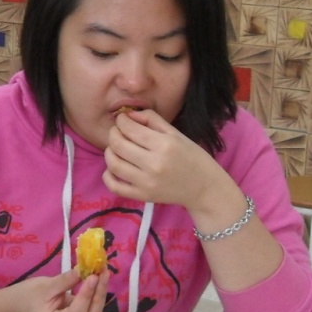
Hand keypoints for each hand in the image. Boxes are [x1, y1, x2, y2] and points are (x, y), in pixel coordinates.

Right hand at [10, 265, 110, 311]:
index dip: (87, 294)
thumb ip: (66, 281)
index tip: (94, 275)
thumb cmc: (28, 296)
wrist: (20, 307)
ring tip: (103, 273)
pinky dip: (95, 296)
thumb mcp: (45, 286)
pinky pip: (90, 311)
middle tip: (104, 271)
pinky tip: (99, 281)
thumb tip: (85, 270)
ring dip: (99, 293)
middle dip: (99, 293)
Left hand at [104, 108, 222, 209]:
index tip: (122, 120)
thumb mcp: (175, 133)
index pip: (130, 129)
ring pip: (113, 164)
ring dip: (109, 152)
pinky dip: (108, 175)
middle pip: (118, 145)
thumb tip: (128, 115)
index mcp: (164, 145)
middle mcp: (154, 164)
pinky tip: (114, 168)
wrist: (204, 187)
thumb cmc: (191, 157)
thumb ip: (151, 119)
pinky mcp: (142, 196)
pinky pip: (115, 186)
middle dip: (113, 134)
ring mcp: (146, 183)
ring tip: (117, 148)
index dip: (121, 121)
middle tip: (118, 132)